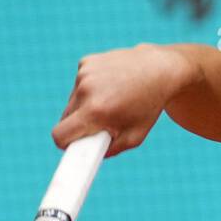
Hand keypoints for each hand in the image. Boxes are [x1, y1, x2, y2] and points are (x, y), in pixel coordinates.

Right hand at [52, 43, 196, 157]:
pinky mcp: (86, 62)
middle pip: (66, 118)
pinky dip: (90, 88)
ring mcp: (85, 73)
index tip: (71, 147)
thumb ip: (109, 150)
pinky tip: (110, 85)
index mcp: (96, 111)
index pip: (60, 135)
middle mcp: (86, 90)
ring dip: (85, 106)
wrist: (159, 70)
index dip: (65, 144)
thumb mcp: (134, 137)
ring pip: (72, 101)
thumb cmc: (148, 106)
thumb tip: (87, 157)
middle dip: (79, 125)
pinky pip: (79, 84)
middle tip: (101, 124)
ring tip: (111, 101)